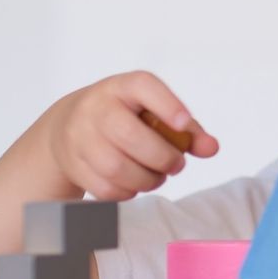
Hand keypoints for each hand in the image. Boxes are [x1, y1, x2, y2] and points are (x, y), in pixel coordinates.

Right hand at [46, 71, 219, 200]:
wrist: (66, 126)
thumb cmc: (123, 117)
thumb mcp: (151, 112)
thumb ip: (185, 129)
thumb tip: (211, 148)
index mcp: (121, 87)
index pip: (142, 86)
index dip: (166, 104)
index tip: (184, 123)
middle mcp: (96, 107)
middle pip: (130, 136)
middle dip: (162, 157)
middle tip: (176, 165)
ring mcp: (80, 136)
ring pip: (116, 168)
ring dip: (147, 180)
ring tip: (157, 177)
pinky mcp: (72, 163)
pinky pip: (105, 187)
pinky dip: (127, 192)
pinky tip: (134, 184)